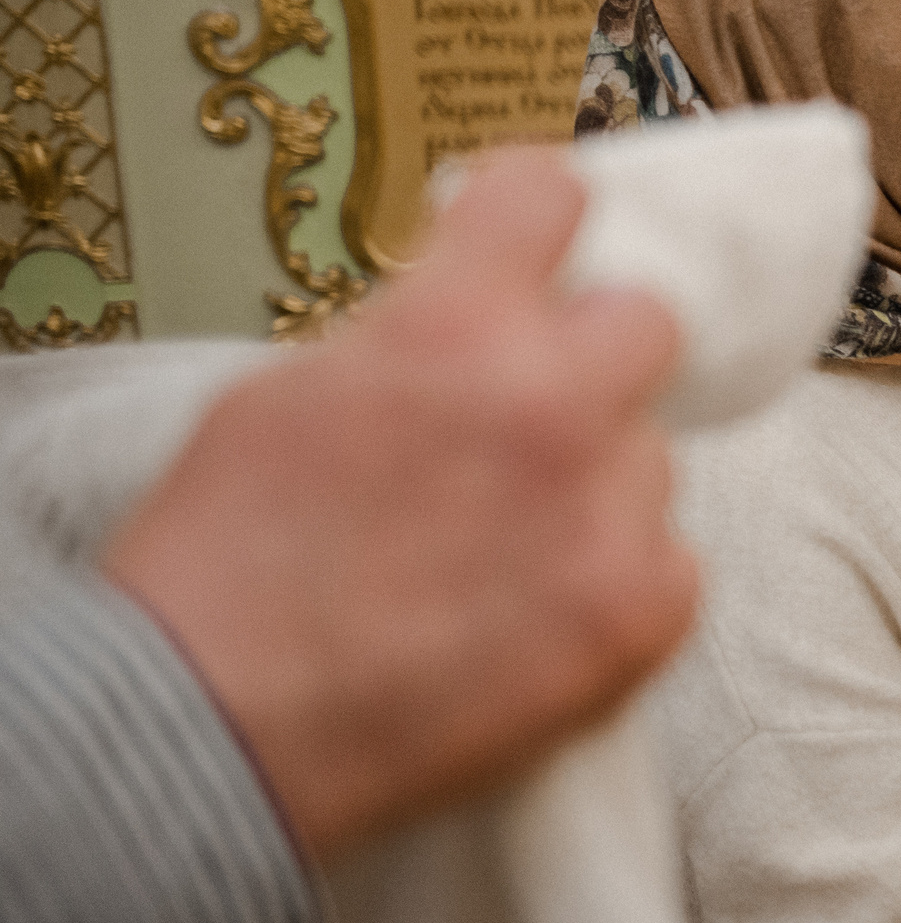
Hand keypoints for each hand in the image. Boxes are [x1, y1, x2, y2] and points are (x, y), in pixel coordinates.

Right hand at [102, 148, 696, 862]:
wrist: (208, 727)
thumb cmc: (226, 564)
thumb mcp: (290, 392)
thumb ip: (406, 338)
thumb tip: (470, 313)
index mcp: (454, 326)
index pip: (553, 196)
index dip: (537, 219)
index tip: (536, 241)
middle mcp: (552, 403)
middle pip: (644, 324)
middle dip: (591, 360)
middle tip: (533, 418)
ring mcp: (608, 512)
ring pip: (649, 459)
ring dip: (597, 488)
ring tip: (501, 556)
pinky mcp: (641, 613)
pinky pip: (670, 564)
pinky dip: (617, 587)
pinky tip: (534, 619)